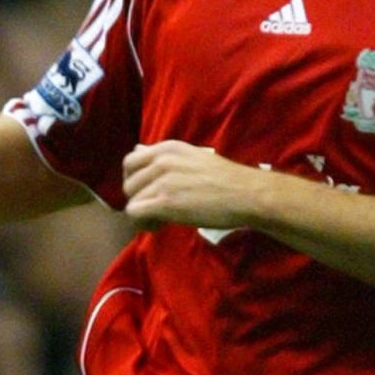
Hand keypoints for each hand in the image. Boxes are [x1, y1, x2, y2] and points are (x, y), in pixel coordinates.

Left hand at [121, 141, 263, 230]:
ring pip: (131, 200)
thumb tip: (137, 149)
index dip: (136, 181)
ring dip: (144, 214)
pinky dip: (144, 223)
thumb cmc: (226, 179)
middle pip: (129, 183)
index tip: (151, 193)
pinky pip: (135, 213)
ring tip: (162, 220)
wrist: (246, 194)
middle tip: (157, 210)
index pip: (131, 162)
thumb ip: (163, 157)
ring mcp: (162, 180)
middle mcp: (162, 160)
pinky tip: (161, 226)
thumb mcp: (192, 158)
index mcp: (168, 148)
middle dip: (139, 199)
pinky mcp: (165, 201)